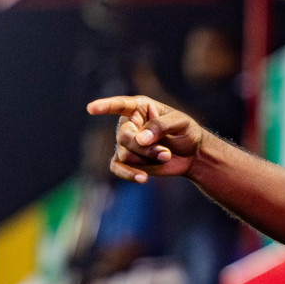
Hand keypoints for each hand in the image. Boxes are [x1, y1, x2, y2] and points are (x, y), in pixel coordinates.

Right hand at [88, 95, 203, 182]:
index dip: (105, 106)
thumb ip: (160, 126)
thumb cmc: (186, 132)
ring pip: (126, 154)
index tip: (91, 109)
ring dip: (147, 159)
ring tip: (166, 156)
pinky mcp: (127, 161)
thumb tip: (139, 139)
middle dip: (145, 148)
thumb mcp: (180, 122)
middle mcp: (128, 124)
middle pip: (124, 137)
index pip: (120, 105)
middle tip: (166, 152)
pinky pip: (118, 168)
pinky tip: (143, 178)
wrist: (193, 153)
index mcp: (139, 107)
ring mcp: (125, 143)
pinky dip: (129, 174)